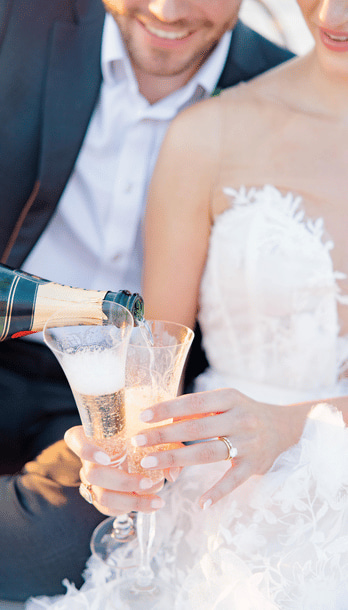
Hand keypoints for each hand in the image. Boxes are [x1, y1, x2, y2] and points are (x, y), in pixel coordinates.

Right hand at [64, 426, 176, 514]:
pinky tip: (151, 505)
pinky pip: (108, 508)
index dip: (86, 450)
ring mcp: (92, 478)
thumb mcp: (154, 428)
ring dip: (131, 501)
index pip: (75, 439)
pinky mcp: (101, 494)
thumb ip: (165, 443)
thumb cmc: (142, 429)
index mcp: (91, 434)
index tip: (106, 457)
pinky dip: (130, 508)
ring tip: (156, 500)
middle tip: (147, 483)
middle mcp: (88, 457)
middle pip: (93, 474)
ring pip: (102, 496)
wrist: (139, 439)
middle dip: (122, 482)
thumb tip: (173, 473)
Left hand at [130, 389, 309, 507]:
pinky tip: (200, 503)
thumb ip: (197, 412)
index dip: (167, 409)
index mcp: (230, 397)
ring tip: (150, 464)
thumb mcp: (224, 403)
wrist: (284, 426)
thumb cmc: (242, 412)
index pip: (194, 402)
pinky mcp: (255, 465)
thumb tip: (161, 423)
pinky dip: (217, 492)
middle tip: (138, 442)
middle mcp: (240, 418)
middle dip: (164, 435)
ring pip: (208, 453)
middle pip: (196, 429)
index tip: (143, 417)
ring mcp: (249, 442)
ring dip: (177, 459)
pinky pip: (233, 480)